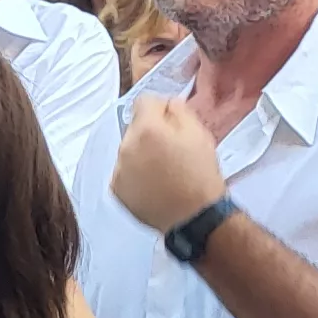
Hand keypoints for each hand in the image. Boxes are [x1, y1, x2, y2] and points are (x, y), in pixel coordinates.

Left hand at [109, 96, 228, 232]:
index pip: (143, 101)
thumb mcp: (200, 134)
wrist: (195, 217)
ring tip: (163, 171)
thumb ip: (179, 110)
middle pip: (134, 127)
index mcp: (146, 129)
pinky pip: (124, 172)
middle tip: (171, 150)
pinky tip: (154, 185)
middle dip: (150, 132)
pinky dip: (135, 175)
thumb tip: (167, 103)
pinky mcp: (116, 190)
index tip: (171, 122)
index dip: (160, 108)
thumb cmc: (201, 174)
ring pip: (128, 150)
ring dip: (141, 154)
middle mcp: (125, 146)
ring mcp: (118, 170)